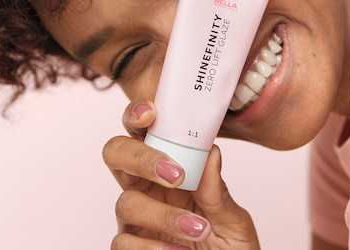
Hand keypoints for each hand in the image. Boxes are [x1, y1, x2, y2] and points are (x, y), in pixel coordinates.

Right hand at [103, 100, 260, 248]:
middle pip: (116, 153)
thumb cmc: (229, 249)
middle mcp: (145, 188)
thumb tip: (211, 151)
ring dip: (163, 216)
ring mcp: (134, 220)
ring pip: (125, 202)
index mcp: (169, 167)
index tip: (151, 113)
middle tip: (175, 174)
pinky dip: (151, 248)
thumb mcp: (233, 220)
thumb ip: (218, 191)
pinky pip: (122, 243)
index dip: (137, 115)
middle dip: (138, 156)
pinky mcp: (128, 248)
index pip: (145, 131)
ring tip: (197, 230)